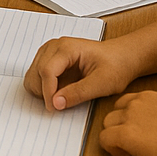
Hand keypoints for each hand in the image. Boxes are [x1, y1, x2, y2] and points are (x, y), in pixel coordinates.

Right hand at [24, 36, 138, 111]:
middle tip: (59, 105)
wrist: (123, 58)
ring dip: (42, 90)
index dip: (48, 92)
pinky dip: (44, 88)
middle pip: (35, 72)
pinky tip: (60, 92)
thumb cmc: (116, 65)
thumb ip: (78, 93)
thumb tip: (56, 103)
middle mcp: (55, 46)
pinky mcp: (51, 60)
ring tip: (61, 98)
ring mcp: (51, 52)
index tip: (54, 108)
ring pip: (33, 75)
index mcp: (67, 48)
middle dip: (44, 92)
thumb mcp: (102, 83)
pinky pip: (37, 76)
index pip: (47, 70)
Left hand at [99, 91, 156, 155]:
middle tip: (134, 143)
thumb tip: (152, 127)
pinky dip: (111, 149)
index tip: (139, 132)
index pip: (128, 102)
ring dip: (114, 136)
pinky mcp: (125, 134)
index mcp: (154, 97)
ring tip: (130, 151)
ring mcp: (131, 116)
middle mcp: (140, 102)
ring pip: (107, 123)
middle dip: (120, 127)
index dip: (129, 118)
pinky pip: (104, 138)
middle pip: (115, 111)